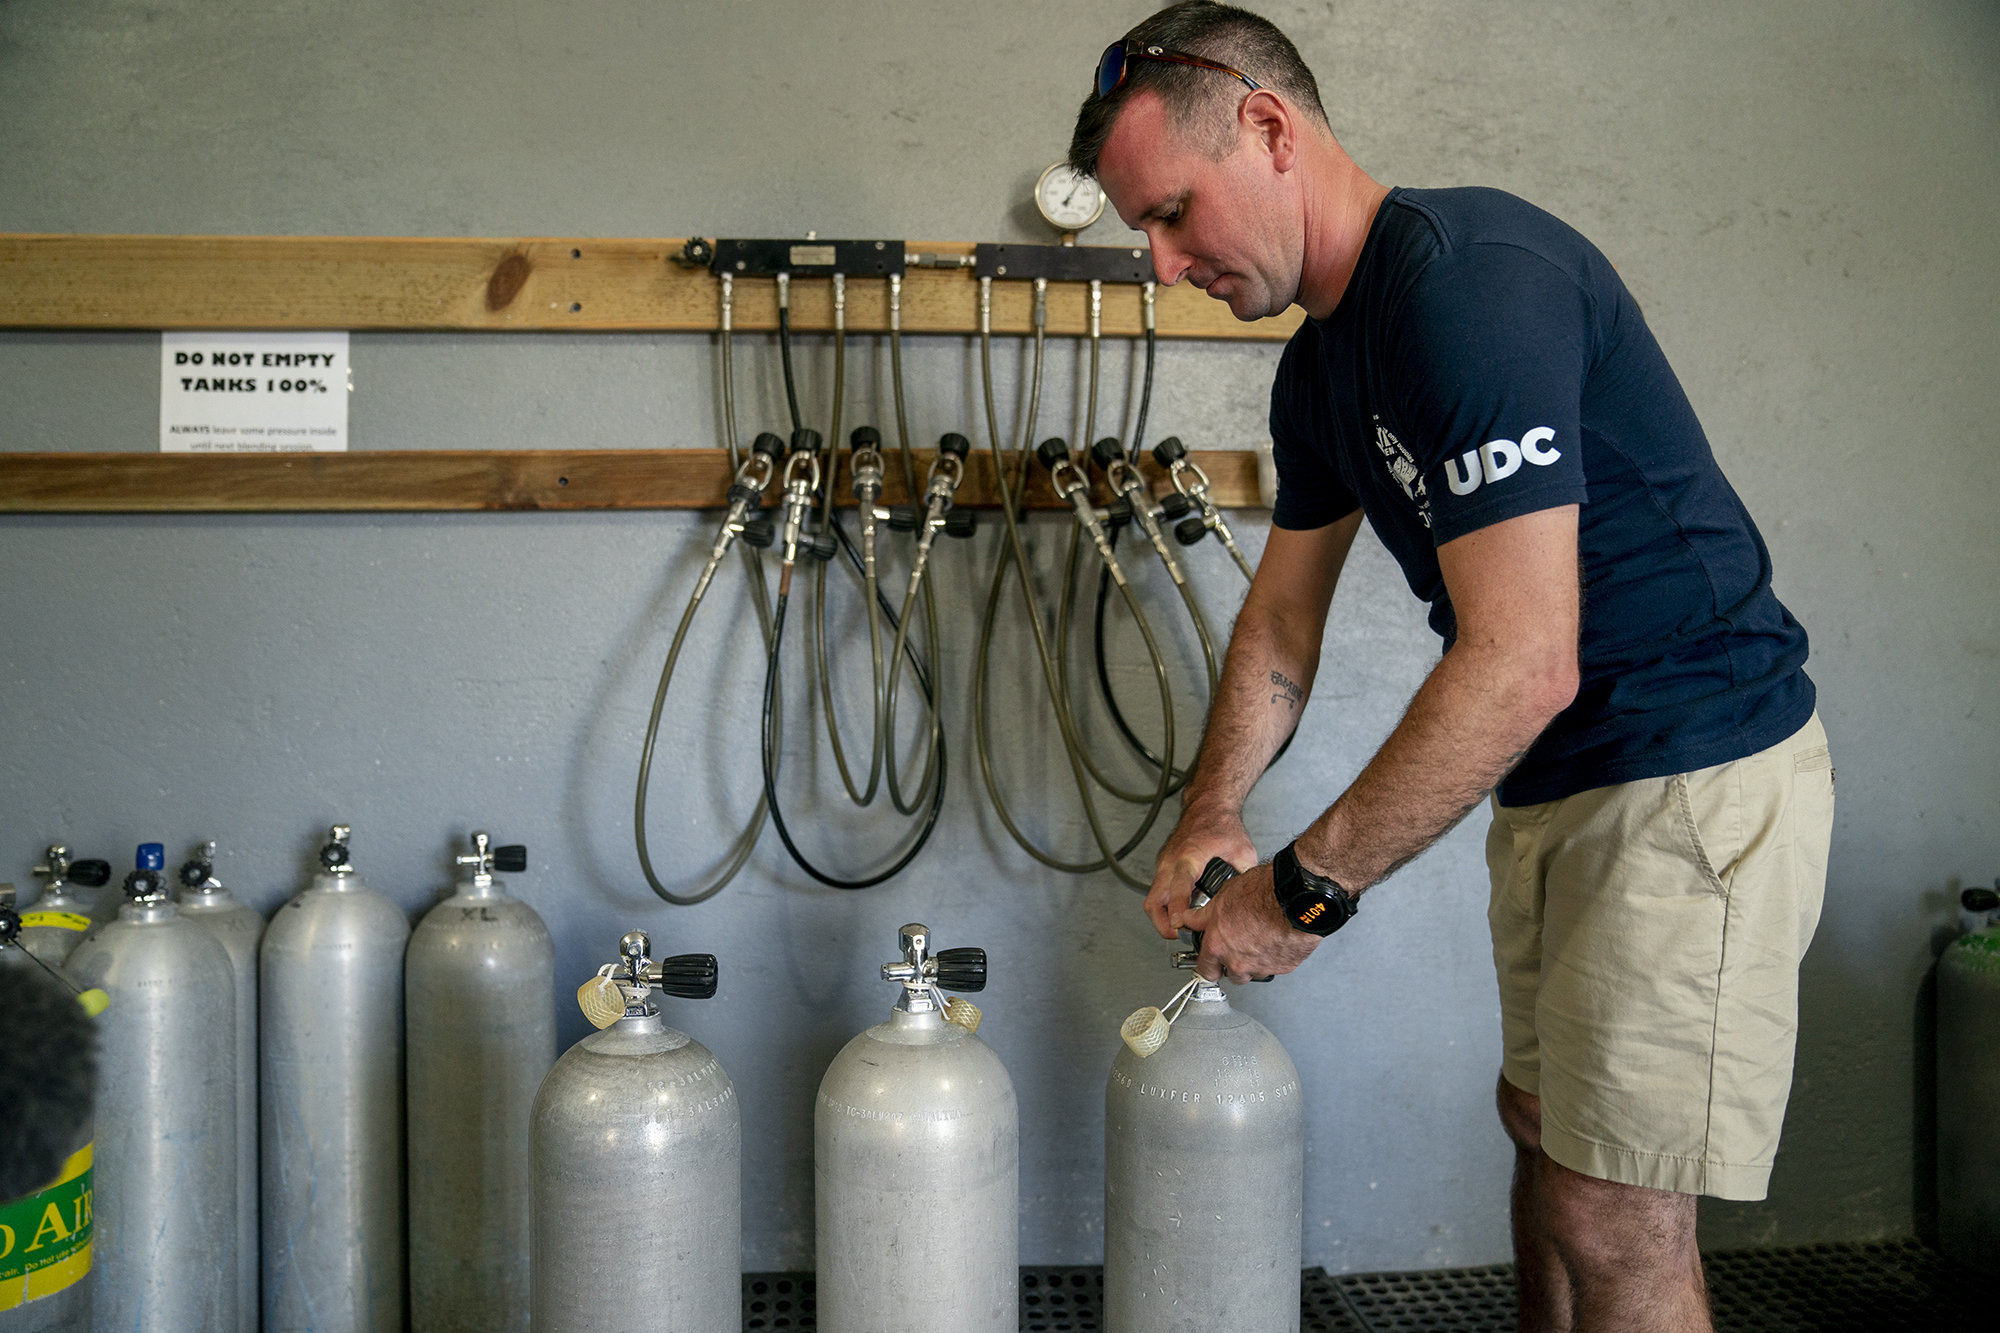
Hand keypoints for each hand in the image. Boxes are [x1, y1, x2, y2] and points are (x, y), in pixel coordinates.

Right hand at [1147, 804, 1257, 940]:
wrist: (1207, 805)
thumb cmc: (1221, 824)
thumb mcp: (1242, 851)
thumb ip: (1245, 877)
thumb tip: (1250, 900)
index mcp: (1189, 857)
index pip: (1178, 889)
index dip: (1178, 911)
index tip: (1181, 927)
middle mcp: (1171, 862)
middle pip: (1154, 902)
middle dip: (1163, 925)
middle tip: (1179, 937)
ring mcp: (1163, 864)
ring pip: (1152, 899)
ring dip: (1162, 918)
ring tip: (1182, 930)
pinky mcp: (1163, 866)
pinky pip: (1158, 892)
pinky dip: (1165, 906)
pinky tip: (1183, 912)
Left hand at [1181, 861, 1321, 982]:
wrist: (1295, 897)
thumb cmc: (1261, 893)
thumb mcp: (1222, 897)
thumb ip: (1202, 916)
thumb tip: (1188, 919)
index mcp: (1218, 946)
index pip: (1205, 971)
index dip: (1208, 966)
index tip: (1210, 963)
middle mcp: (1238, 962)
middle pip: (1232, 976)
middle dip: (1233, 965)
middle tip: (1239, 946)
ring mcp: (1262, 967)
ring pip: (1255, 973)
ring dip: (1255, 962)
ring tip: (1260, 940)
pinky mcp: (1284, 966)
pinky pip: (1276, 966)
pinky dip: (1275, 957)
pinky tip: (1275, 939)